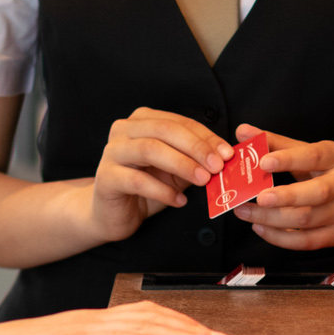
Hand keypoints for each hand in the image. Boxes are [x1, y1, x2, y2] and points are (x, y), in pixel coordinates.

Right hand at [90, 108, 235, 240]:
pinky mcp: (106, 178)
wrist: (112, 213)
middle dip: (195, 147)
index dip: (206, 137)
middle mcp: (124, 130)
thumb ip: (194, 160)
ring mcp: (112, 152)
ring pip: (150, 150)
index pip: (179, 122)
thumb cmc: (145, 187)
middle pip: (165, 130)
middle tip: (217, 166)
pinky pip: (137, 181)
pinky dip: (163, 191)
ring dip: (181, 165)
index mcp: (143, 121)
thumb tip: (224, 158)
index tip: (227, 153)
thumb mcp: (175, 170)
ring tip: (203, 180)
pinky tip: (178, 200)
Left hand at [235, 125, 333, 250]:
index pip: (314, 156)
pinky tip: (261, 228)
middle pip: (316, 193)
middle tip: (258, 197)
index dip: (288, 159)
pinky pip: (306, 241)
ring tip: (245, 212)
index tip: (263, 161)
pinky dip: (280, 238)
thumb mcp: (314, 154)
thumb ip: (278, 143)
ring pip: (306, 219)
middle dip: (285, 196)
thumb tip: (243, 132)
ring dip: (272, 219)